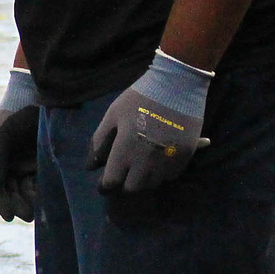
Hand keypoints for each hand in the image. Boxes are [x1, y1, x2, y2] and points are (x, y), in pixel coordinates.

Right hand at [0, 69, 38, 221]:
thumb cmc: (16, 113)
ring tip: (39, 209)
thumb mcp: (3, 134)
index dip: (2, 203)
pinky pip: (40, 181)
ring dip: (30, 201)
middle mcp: (8, 162)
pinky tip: (49, 198)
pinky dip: (42, 191)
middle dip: (18, 205)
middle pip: (11, 191)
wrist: (38, 96)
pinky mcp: (42, 161)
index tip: (10, 217)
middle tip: (29, 216)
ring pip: (26, 189)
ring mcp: (25, 162)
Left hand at [87, 51, 211, 194]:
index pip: (112, 182)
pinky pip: (170, 176)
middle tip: (123, 172)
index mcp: (125, 150)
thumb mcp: (113, 115)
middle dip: (124, 183)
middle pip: (132, 188)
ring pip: (152, 184)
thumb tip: (90, 166)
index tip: (104, 183)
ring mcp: (167, 161)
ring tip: (141, 163)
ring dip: (144, 179)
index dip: (105, 185)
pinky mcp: (185, 158)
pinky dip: (162, 172)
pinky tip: (158, 158)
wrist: (178, 85)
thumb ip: (99, 141)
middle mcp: (146, 161)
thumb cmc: (140, 98)